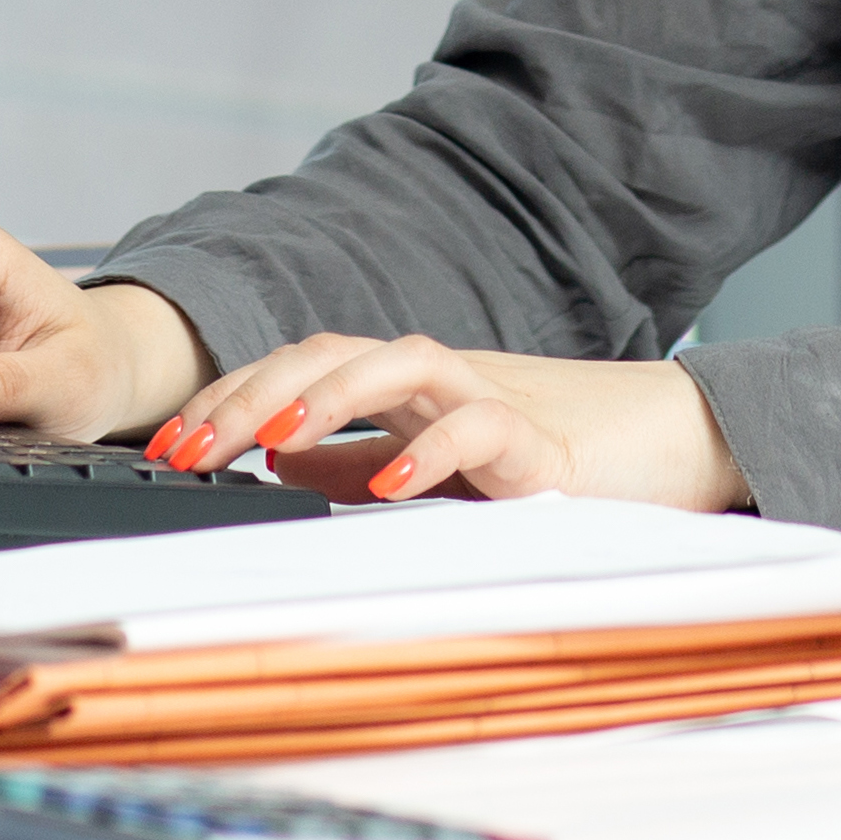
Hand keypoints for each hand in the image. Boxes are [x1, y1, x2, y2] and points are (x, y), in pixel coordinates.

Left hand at [144, 333, 752, 512]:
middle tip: (186, 449)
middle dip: (248, 395)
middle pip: (328, 353)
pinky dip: (432, 451)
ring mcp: (488, 398)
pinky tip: (390, 485)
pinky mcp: (541, 441)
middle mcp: (435, 381)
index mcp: (401, 391)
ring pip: (395, 363)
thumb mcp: (429, 468)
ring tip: (266, 439)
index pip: (297, 371)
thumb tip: (274, 466)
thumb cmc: (553, 456)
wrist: (673, 440)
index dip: (228, 400)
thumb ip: (357, 465)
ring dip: (323, 396)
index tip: (167, 448)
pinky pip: (480, 428)